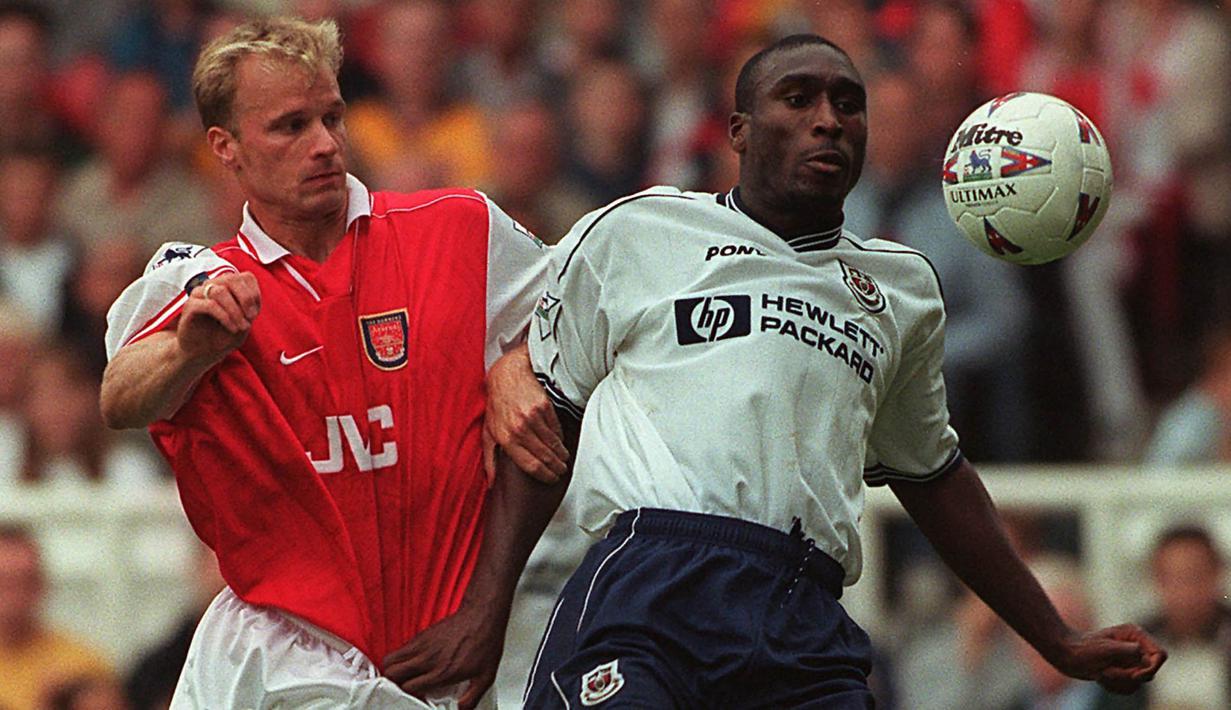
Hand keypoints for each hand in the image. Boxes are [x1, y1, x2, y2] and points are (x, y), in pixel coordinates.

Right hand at [177, 272, 260, 366]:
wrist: (201, 354)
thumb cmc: (223, 336)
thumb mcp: (244, 322)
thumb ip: (250, 307)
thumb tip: (252, 297)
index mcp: (227, 286)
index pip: (245, 277)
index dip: (254, 293)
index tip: (254, 314)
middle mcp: (212, 286)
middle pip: (232, 279)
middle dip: (246, 299)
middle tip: (251, 317)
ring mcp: (199, 295)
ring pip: (220, 291)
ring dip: (235, 311)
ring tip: (241, 327)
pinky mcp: (190, 307)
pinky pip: (209, 305)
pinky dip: (225, 317)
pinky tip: (232, 328)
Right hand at [383, 602, 507, 709]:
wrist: (482, 616)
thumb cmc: (485, 642)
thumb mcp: (485, 677)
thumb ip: (471, 698)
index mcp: (442, 672)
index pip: (409, 688)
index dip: (408, 696)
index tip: (415, 698)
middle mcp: (428, 659)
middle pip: (392, 674)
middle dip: (392, 684)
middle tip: (401, 689)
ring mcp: (422, 645)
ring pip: (390, 660)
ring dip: (391, 671)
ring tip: (401, 677)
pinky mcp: (421, 635)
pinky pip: (399, 649)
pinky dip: (398, 659)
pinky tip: (410, 664)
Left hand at [485, 344, 567, 482]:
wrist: (507, 376)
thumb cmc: (497, 406)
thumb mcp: (488, 433)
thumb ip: (490, 460)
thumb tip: (492, 484)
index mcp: (505, 439)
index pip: (530, 465)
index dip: (544, 475)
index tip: (551, 479)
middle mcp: (519, 429)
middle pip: (545, 457)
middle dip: (556, 467)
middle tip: (561, 471)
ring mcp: (532, 417)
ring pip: (553, 444)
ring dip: (561, 454)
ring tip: (563, 459)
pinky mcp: (544, 407)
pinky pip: (556, 429)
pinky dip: (560, 437)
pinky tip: (560, 441)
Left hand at [1052, 624, 1165, 694]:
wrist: (1066, 655)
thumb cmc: (1083, 648)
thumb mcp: (1106, 649)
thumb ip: (1129, 651)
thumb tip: (1144, 655)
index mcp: (1135, 635)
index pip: (1160, 654)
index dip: (1151, 668)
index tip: (1135, 675)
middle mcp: (1136, 647)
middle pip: (1150, 672)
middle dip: (1129, 676)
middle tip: (1108, 672)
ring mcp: (1130, 660)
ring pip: (1139, 683)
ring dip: (1119, 682)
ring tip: (1102, 673)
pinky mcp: (1123, 671)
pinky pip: (1129, 687)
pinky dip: (1115, 686)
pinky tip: (1101, 678)